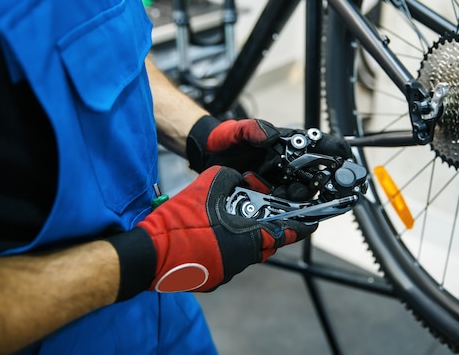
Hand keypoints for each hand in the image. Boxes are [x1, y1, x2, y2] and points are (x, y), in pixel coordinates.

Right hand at [135, 166, 315, 292]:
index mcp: (246, 239)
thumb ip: (230, 179)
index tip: (310, 221)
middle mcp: (241, 260)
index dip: (299, 226)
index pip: (283, 233)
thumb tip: (239, 179)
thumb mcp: (207, 187)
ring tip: (230, 223)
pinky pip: (227, 261)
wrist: (148, 254)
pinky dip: (225, 248)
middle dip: (266, 228)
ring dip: (243, 238)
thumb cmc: (178, 223)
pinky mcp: (212, 279)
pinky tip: (212, 237)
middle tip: (263, 215)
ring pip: (244, 253)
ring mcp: (226, 272)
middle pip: (264, 243)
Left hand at [186, 116, 352, 195]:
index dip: (338, 154)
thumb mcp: (238, 131)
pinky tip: (286, 212)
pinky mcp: (272, 196)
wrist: (206, 155)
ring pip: (306, 193)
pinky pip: (288, 205)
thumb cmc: (226, 140)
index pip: (322, 146)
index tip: (346, 163)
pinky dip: (291, 210)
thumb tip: (271, 134)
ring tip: (290, 198)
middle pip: (320, 174)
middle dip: (326, 183)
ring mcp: (283, 180)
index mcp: (290, 144)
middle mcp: (291, 163)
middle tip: (320, 190)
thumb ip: (253, 129)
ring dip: (305, 198)